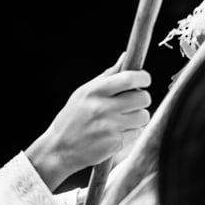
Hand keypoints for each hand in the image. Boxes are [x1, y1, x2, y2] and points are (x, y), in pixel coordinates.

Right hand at [26, 52, 151, 189]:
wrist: (60, 148)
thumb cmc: (73, 116)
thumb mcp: (84, 92)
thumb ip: (108, 76)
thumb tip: (126, 57)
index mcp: (95, 91)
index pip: (129, 78)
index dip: (143, 77)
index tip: (144, 79)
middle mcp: (103, 107)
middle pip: (142, 98)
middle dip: (142, 98)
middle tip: (134, 101)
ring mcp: (110, 126)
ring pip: (143, 116)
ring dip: (138, 117)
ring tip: (124, 118)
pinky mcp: (115, 143)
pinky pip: (136, 133)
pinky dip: (130, 132)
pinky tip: (116, 132)